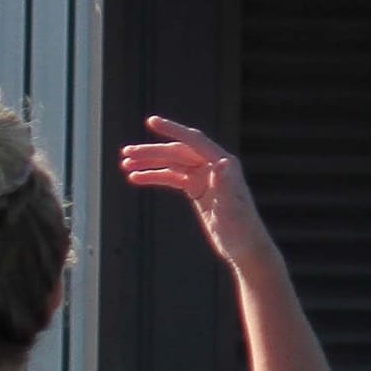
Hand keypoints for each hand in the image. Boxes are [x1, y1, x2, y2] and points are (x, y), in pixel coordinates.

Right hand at [119, 118, 274, 266]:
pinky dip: (155, 176)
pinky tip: (137, 178)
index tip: (150, 121)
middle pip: (177, 152)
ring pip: (172, 164)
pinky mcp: (197, 190)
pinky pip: (172, 178)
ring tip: (125, 164)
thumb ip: (226, 185)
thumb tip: (222, 163)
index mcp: (223, 164)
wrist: (245, 248)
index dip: (172, 130)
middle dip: (151, 151)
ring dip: (149, 163)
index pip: (193, 141)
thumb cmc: (242, 230)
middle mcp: (213, 166)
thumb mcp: (232, 209)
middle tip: (126, 153)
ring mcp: (204, 177)